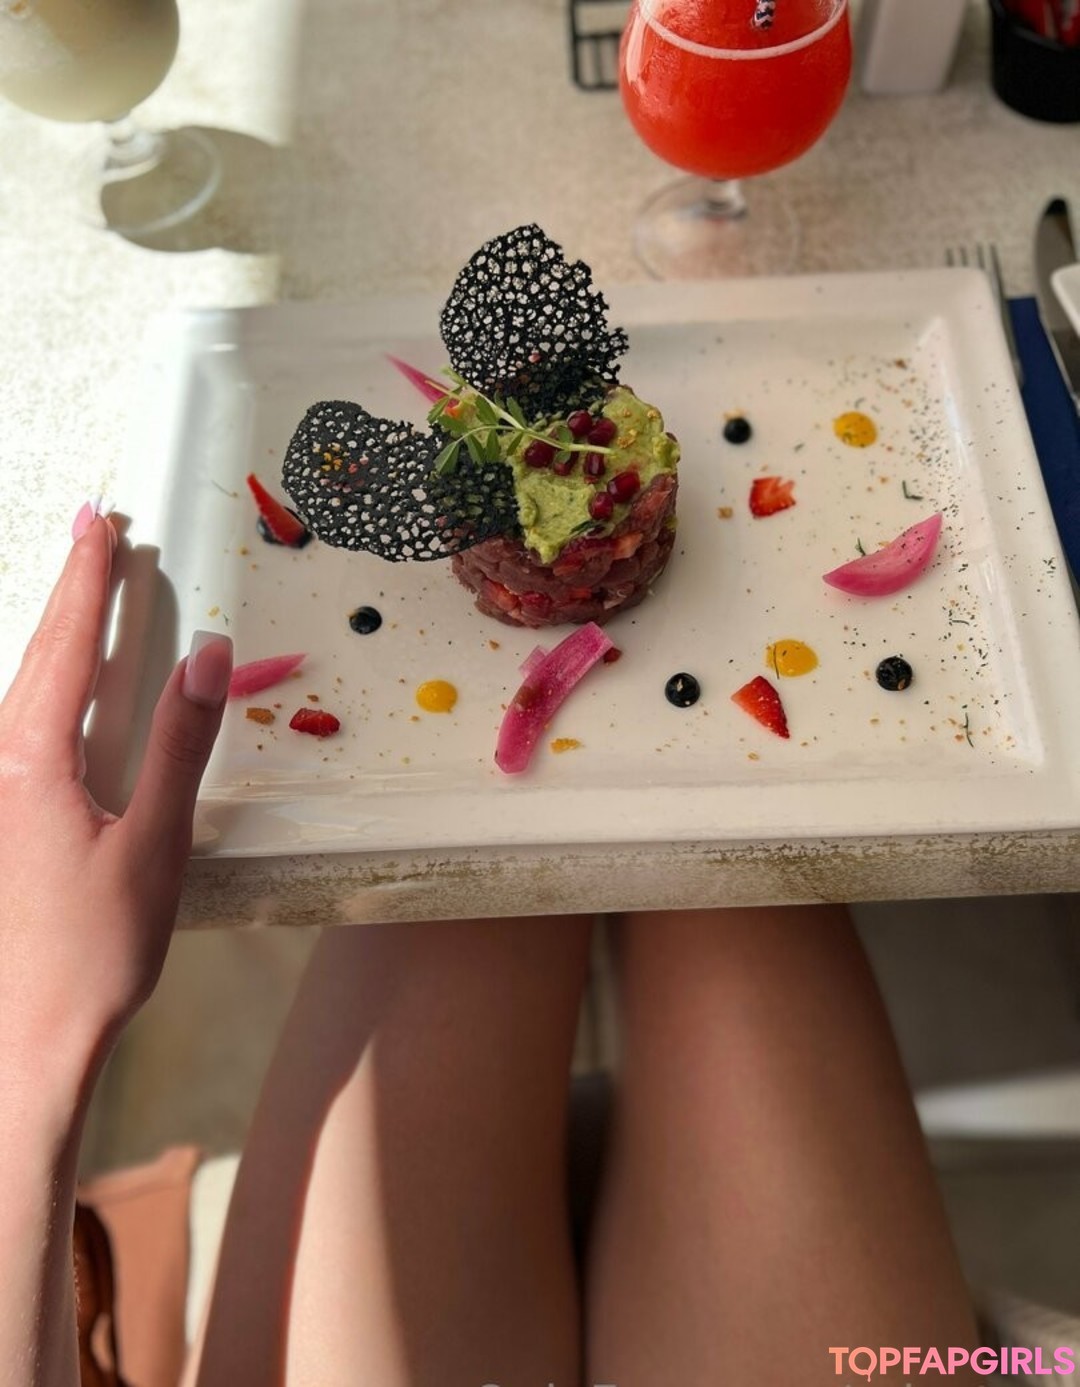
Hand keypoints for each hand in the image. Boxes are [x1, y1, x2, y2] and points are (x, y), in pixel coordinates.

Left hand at [0, 511, 232, 1089]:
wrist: (32, 1034)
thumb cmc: (94, 947)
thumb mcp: (154, 842)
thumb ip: (180, 744)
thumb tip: (205, 655)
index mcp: (31, 761)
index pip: (65, 646)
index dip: (86, 581)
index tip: (100, 525)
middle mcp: (0, 765)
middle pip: (36, 657)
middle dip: (67, 593)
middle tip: (92, 534)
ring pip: (24, 691)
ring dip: (57, 636)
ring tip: (82, 594)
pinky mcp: (3, 820)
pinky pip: (24, 728)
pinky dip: (50, 685)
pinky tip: (65, 691)